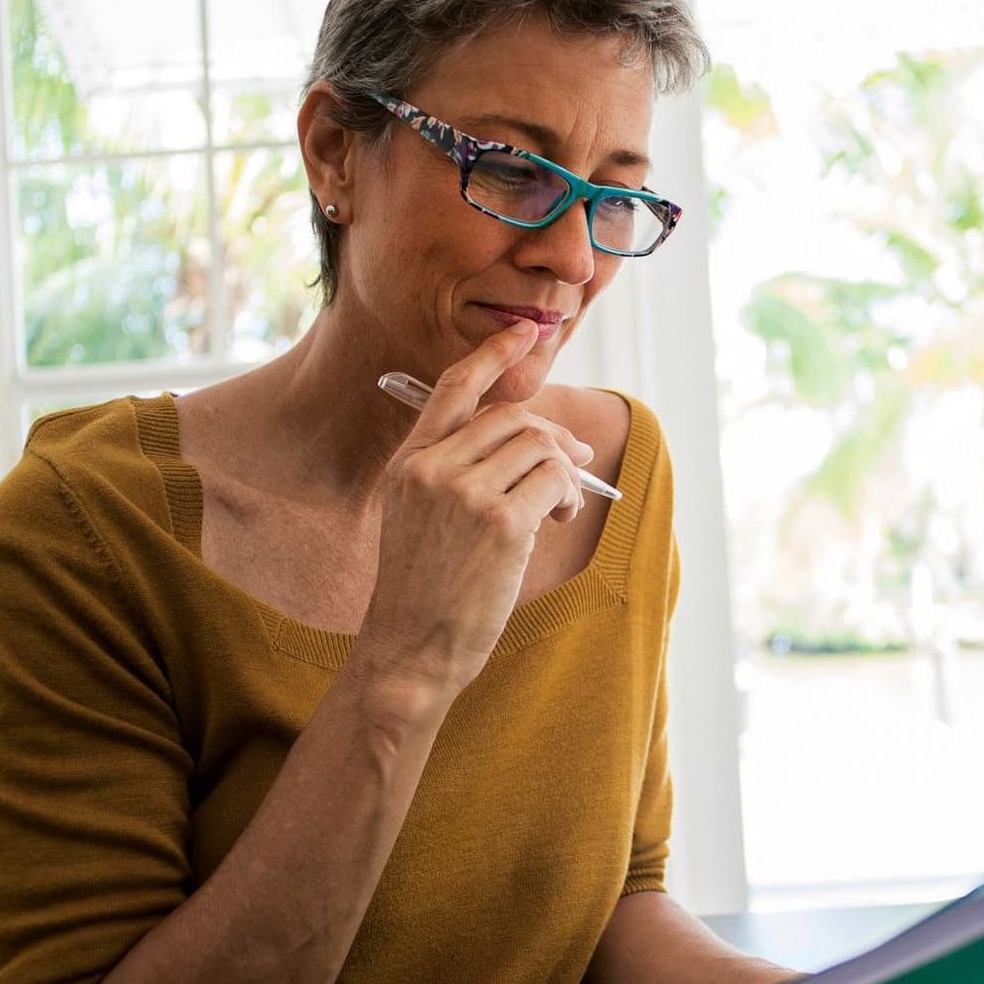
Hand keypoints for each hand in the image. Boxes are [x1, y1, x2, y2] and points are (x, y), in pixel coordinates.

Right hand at [353, 321, 594, 710]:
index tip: (524, 333)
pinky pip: (554, 481)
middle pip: (512, 418)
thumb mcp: (420, 520)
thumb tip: (541, 443)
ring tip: (559, 507)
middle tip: (575, 465)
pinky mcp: (500, 522)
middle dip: (553, 437)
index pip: (451, 390)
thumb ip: (459, 475)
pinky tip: (558, 519)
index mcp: (408, 465)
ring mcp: (464, 493)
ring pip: (539, 447)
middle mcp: (432, 469)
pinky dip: (568, 495)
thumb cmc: (423, 593)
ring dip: (564, 473)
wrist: (409, 650)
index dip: (492, 355)